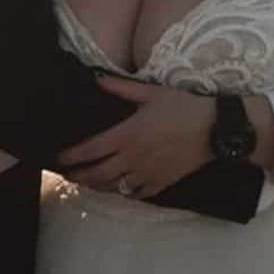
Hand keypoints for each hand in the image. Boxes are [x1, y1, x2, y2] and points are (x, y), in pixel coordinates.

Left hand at [56, 74, 215, 199]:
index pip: (91, 150)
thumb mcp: (151, 93)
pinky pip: (138, 194)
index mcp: (127, 135)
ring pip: (115, 188)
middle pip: (98, 175)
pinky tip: (121, 190)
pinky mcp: (162, 183)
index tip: (58, 159)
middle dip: (79, 177)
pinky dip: (126, 193)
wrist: (214, 129)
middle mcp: (133, 158)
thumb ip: (121, 88)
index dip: (72, 157)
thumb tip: (97, 79)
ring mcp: (147, 174)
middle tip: (68, 176)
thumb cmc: (182, 107)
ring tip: (88, 184)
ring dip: (98, 187)